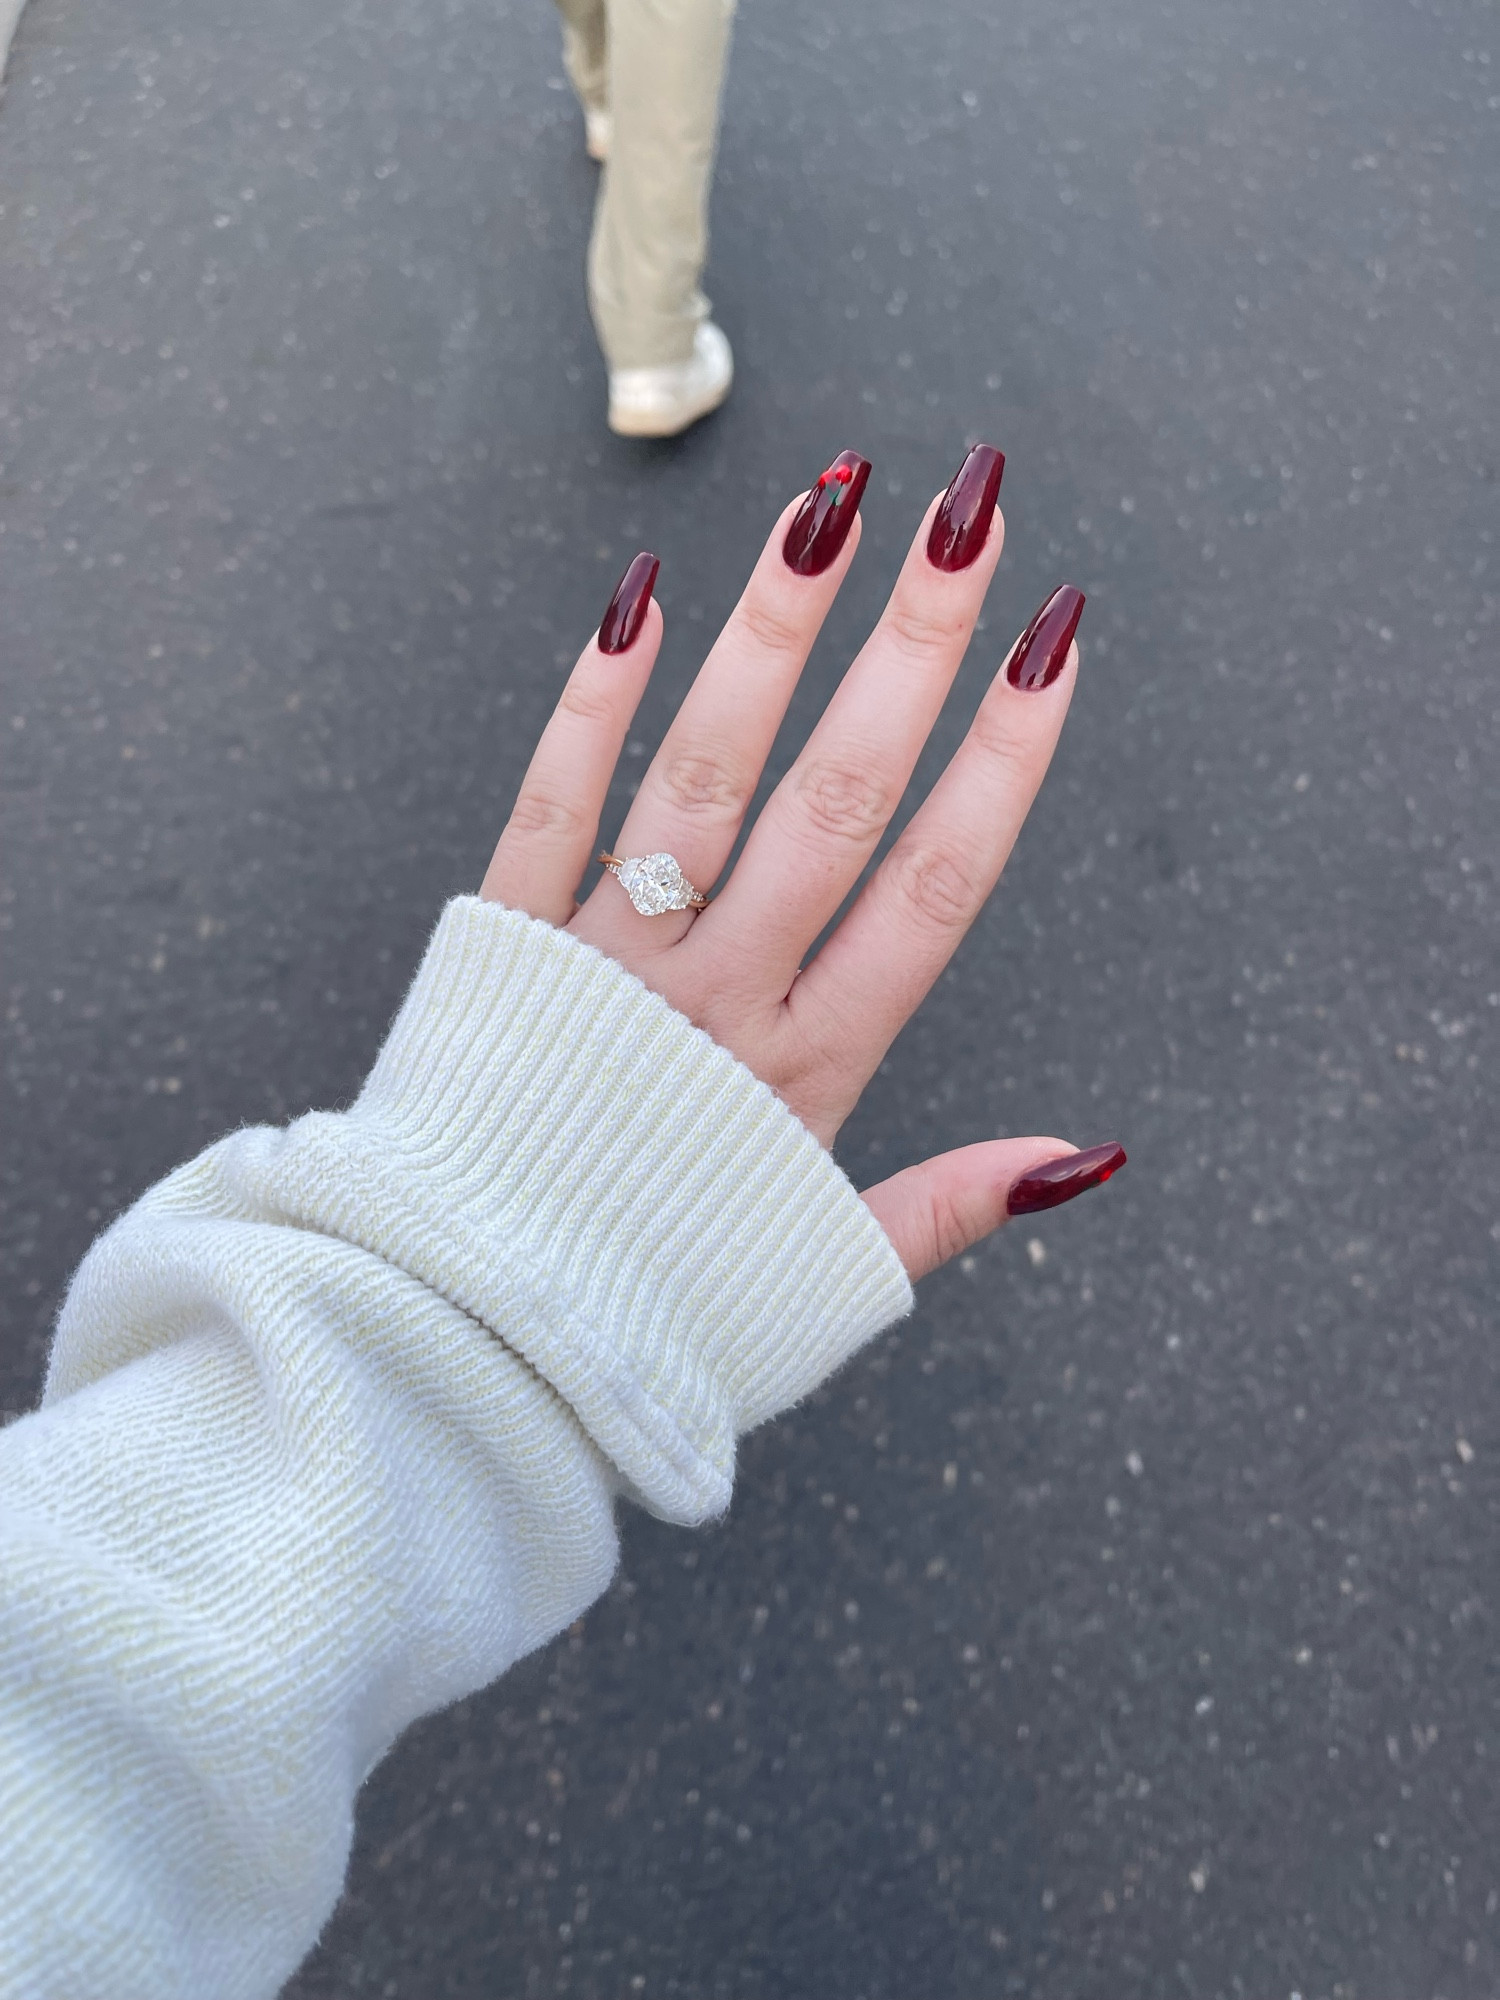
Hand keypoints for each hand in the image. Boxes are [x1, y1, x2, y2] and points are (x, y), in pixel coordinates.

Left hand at [481, 444, 1123, 1278]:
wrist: (470, 1338)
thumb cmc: (663, 1301)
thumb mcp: (824, 1268)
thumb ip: (953, 1204)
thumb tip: (1088, 1157)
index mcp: (809, 1069)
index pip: (934, 886)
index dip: (1003, 759)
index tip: (1054, 638)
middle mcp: (717, 999)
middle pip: (834, 800)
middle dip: (911, 650)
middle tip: (969, 513)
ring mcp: (606, 965)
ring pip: (701, 779)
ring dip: (770, 640)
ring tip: (830, 509)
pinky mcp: (502, 950)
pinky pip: (548, 809)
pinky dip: (591, 705)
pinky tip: (636, 597)